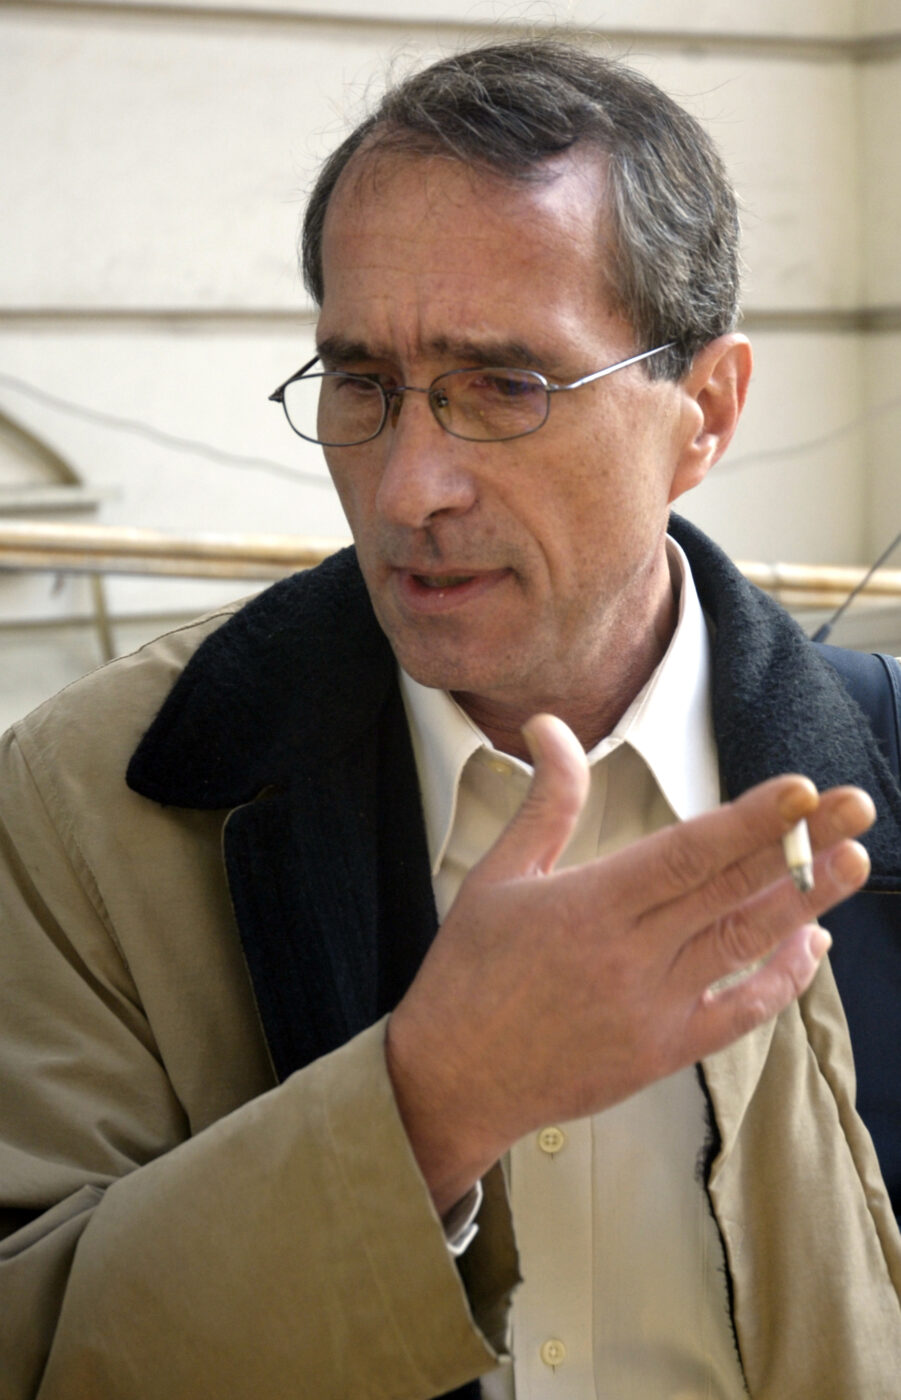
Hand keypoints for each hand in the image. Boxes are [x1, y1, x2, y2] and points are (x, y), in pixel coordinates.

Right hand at [386, 714, 874, 1214]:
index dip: (750, 821)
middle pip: (732, 890)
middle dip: (801, 845)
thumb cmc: (468, 973)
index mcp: (589, 906)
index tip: (803, 790)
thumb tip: (551, 727)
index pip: (686, 853)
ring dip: (806, 902)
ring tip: (855, 861)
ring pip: (746, 946)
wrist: (452, 1080)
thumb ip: (545, 801)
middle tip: (859, 804)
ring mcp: (654, 1008)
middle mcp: (631, 956)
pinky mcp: (663, 1052)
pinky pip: (739, 1013)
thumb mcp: (498, 876)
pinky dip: (780, 979)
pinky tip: (811, 944)